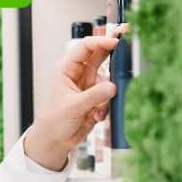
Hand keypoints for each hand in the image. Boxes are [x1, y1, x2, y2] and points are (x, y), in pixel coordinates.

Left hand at [25, 24, 128, 170]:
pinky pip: (109, 96)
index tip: (116, 42)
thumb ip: (94, 96)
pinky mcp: (96, 98)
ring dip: (106, 94)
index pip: (85, 47)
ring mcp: (88, 85)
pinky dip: (106, 106)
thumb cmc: (54, 120)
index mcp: (66, 68)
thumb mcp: (73, 106)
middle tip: (127, 52)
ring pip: (108, 79)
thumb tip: (112, 87)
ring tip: (97, 109)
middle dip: (113, 56)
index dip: (101, 42)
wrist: (55, 140)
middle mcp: (78, 73)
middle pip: (100, 56)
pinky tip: (95, 116)